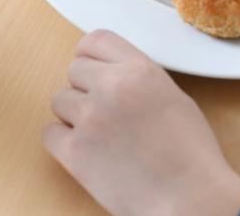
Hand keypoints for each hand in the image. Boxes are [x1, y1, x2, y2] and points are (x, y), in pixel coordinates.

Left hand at [43, 30, 239, 215]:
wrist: (188, 199)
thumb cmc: (190, 156)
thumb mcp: (174, 99)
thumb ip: (139, 80)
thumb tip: (112, 76)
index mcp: (141, 71)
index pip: (96, 40)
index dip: (90, 56)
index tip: (91, 68)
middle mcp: (112, 88)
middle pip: (74, 70)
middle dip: (84, 88)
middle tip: (102, 112)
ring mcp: (90, 118)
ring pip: (59, 100)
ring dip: (73, 115)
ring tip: (100, 136)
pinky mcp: (74, 152)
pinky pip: (49, 133)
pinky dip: (62, 142)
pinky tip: (87, 152)